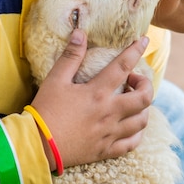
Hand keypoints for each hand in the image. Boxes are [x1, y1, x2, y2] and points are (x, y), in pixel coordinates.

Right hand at [29, 29, 152, 168]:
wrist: (39, 145)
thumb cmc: (46, 109)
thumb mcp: (55, 79)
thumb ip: (70, 56)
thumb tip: (80, 33)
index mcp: (97, 92)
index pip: (123, 66)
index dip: (136, 51)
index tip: (144, 41)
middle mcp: (109, 113)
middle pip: (143, 98)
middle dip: (145, 84)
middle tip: (134, 80)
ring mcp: (110, 133)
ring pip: (141, 121)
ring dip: (143, 108)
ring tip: (133, 101)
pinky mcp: (106, 150)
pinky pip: (132, 143)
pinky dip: (137, 133)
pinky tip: (130, 126)